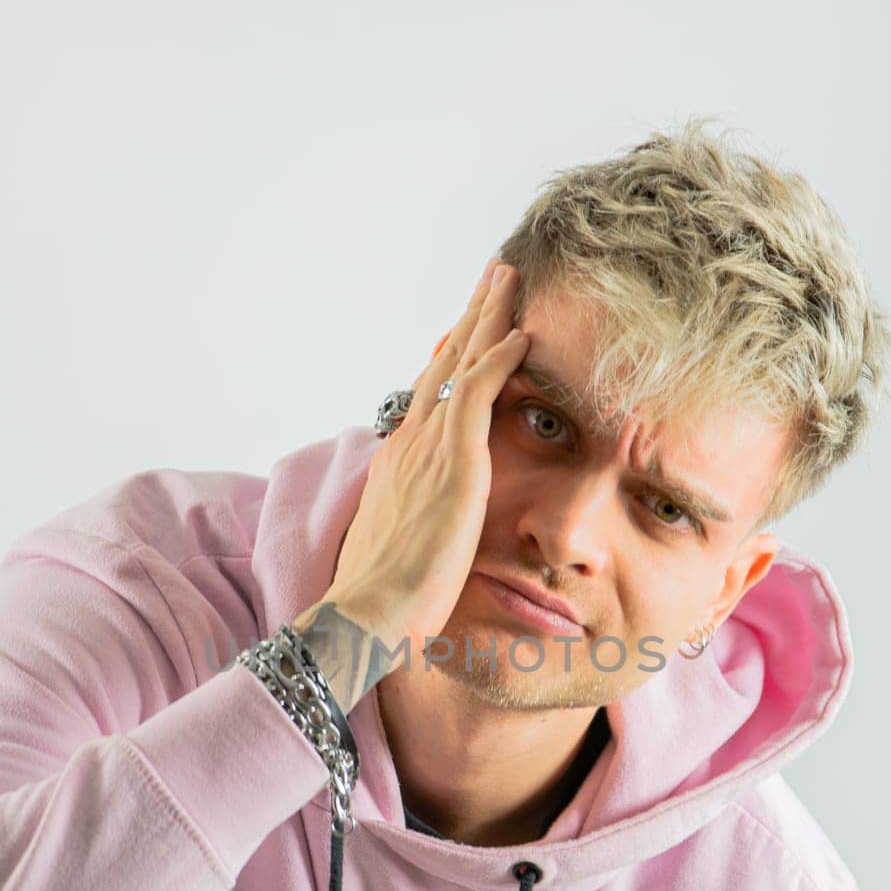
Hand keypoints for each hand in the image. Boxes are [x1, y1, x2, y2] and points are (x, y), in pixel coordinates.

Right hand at [294, 258, 528, 700]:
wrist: (367, 613)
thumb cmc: (384, 599)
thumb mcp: (405, 546)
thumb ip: (421, 522)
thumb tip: (433, 527)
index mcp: (399, 463)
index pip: (434, 397)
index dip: (456, 358)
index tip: (472, 328)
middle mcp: (410, 444)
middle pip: (446, 365)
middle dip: (472, 318)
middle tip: (495, 276)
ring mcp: (429, 449)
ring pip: (462, 364)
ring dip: (488, 317)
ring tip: (509, 277)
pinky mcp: (452, 463)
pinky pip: (479, 394)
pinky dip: (501, 359)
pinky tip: (524, 332)